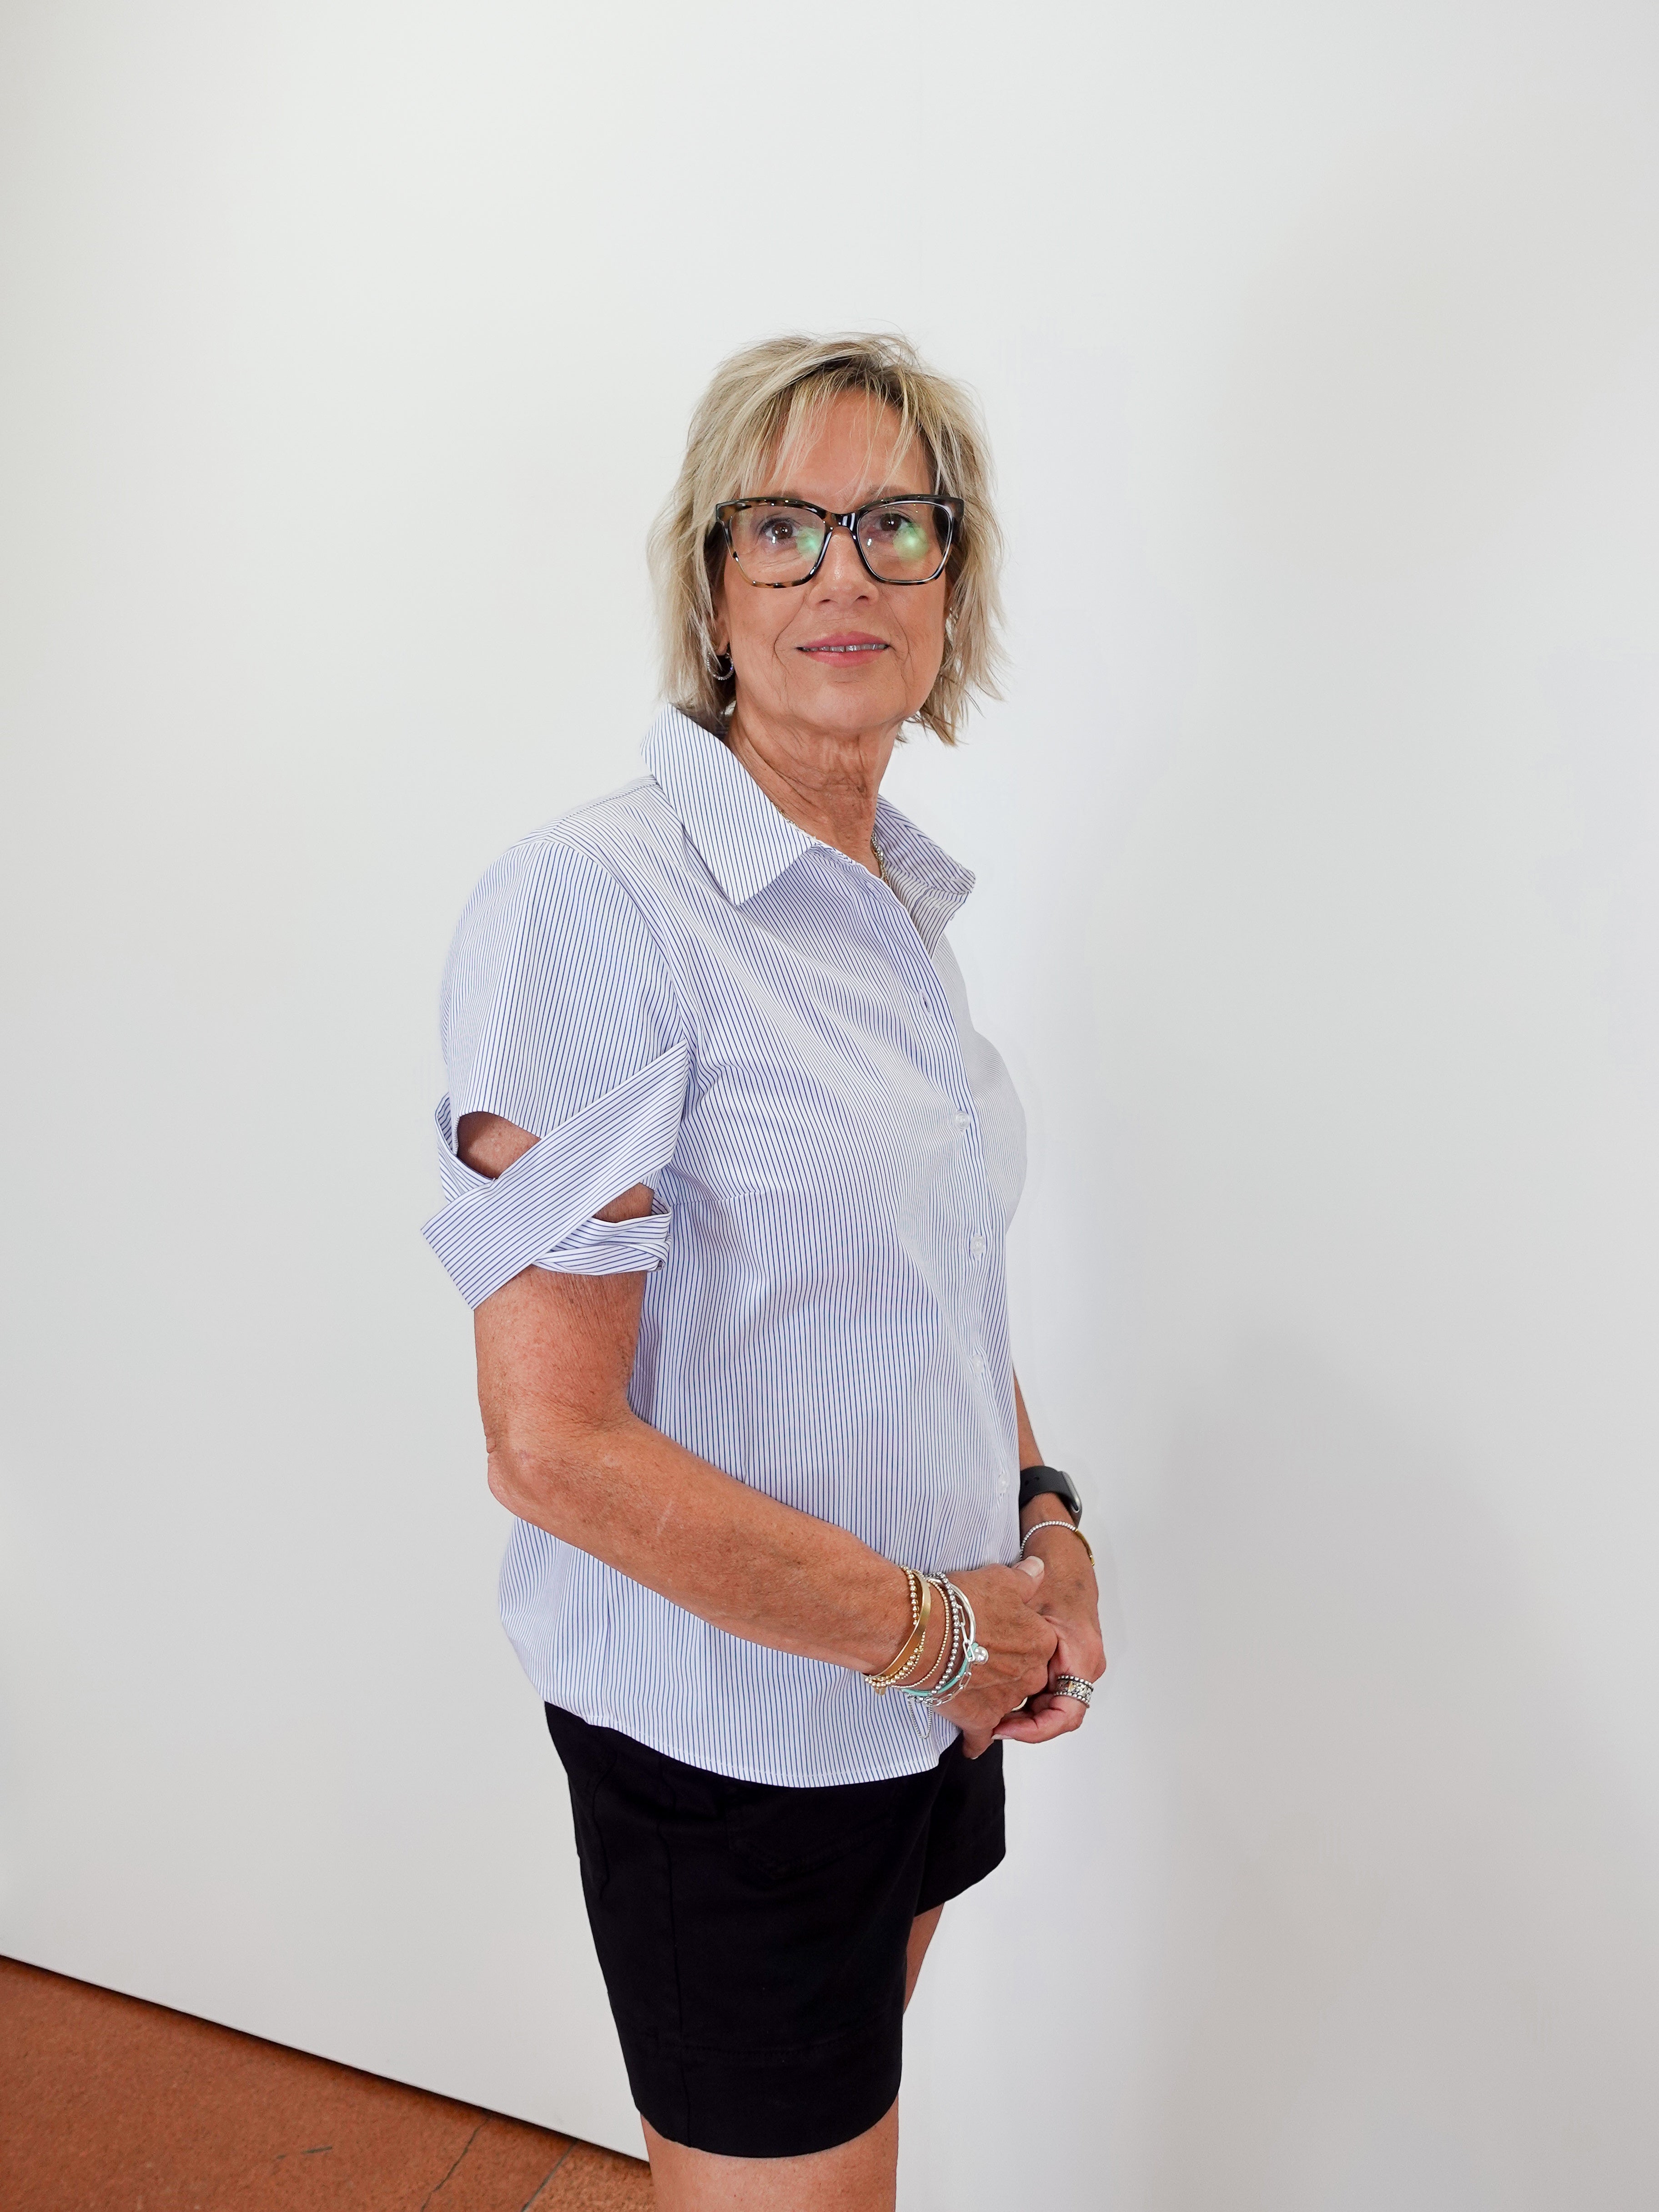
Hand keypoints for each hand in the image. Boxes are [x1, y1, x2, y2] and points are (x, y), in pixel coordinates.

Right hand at [929, 1559, 1057, 1758]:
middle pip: (1024, 1676)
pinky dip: (976, 1740)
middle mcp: (1030, 1674)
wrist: (923, 1632)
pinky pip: (982, 1738)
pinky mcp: (979, 1721)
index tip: (997, 1635)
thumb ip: (1026, 1579)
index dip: (1015, 1637)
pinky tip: (970, 1741)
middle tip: (979, 1659)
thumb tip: (1040, 1570)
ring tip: (967, 1687)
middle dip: (1005, 1670)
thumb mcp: (1000, 1578)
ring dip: (989, 1699)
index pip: (1037, 1643)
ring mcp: (1006, 1700)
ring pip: (1004, 1704)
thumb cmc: (959, 1604)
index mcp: (1041, 1640)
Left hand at [993, 1520, 1103, 1746]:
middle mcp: (1085, 1666)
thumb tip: (991, 1668)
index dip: (1034, 1730)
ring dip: (1021, 1711)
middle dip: (1022, 1724)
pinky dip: (1024, 1696)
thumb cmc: (1054, 1576)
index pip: (1066, 1715)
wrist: (1065, 1557)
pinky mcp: (1067, 1660)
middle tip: (986, 1724)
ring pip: (1051, 1704)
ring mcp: (1077, 1665)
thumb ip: (1014, 1638)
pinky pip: (1048, 1690)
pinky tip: (996, 1691)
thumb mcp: (1031, 1606)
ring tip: (986, 1710)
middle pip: (1056, 1715)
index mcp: (1081, 1657)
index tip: (1002, 1727)